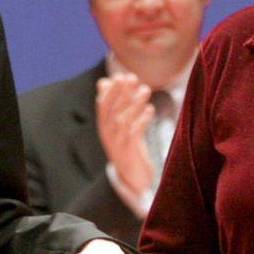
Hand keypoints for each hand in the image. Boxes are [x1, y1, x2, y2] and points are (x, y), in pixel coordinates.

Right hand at [96, 73, 154, 196]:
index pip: (103, 105)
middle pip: (112, 110)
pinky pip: (134, 134)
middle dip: (121, 93)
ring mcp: (116, 143)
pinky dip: (141, 121)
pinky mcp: (128, 152)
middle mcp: (107, 133)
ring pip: (123, 120)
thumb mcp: (118, 124)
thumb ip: (113, 104)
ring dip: (135, 103)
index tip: (120, 76)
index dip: (110, 90)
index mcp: (103, 125)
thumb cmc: (126, 145)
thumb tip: (104, 81)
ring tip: (146, 89)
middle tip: (132, 77)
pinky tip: (150, 110)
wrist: (132, 176)